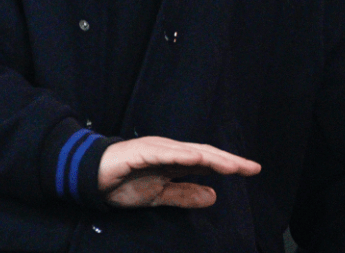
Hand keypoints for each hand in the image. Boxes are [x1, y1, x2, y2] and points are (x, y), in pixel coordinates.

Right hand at [97, 136, 260, 208]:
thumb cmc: (125, 183)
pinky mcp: (140, 151)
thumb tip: (214, 196)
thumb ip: (185, 194)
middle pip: (204, 153)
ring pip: (188, 151)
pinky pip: (163, 153)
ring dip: (211, 157)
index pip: (208, 162)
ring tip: (231, 165)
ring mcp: (155, 148)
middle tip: (251, 168)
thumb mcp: (160, 195)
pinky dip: (180, 155)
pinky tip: (195, 158)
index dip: (229, 165)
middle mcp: (169, 150)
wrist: (92, 178)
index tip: (252, 170)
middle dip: (228, 160)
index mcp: (175, 160)